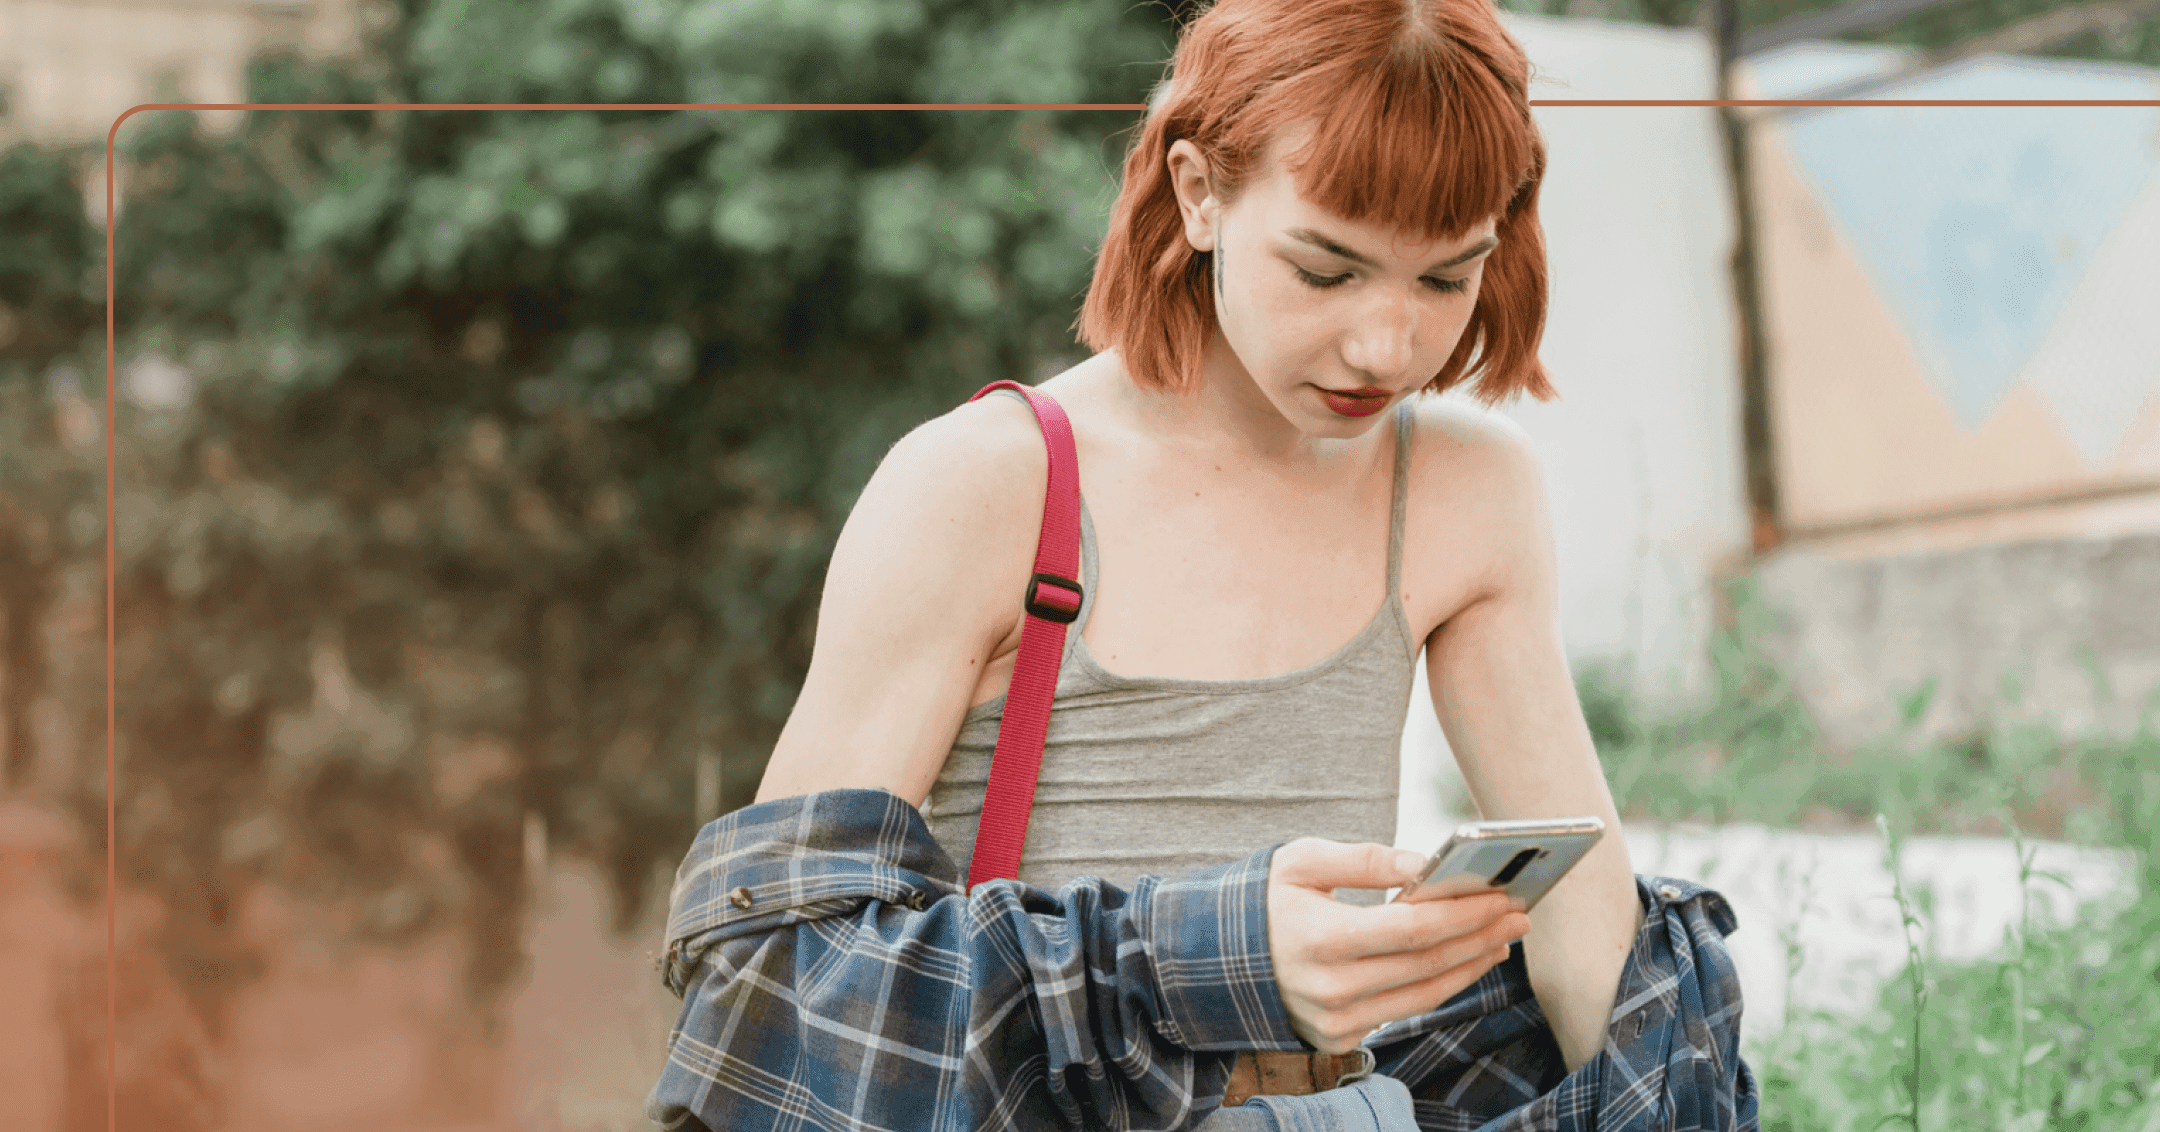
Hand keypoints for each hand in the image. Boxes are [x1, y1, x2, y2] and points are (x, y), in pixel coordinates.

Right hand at [1265, 838, 1530, 1053]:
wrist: (1215, 960)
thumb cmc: (1264, 899)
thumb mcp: (1300, 861)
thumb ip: (1363, 859)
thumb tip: (1424, 862)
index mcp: (1320, 939)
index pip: (1412, 928)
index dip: (1463, 913)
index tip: (1502, 895)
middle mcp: (1331, 988)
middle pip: (1428, 963)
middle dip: (1480, 936)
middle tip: (1518, 913)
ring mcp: (1335, 1020)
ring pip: (1424, 994)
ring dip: (1470, 966)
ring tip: (1501, 938)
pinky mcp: (1339, 1037)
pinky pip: (1403, 1009)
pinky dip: (1438, 985)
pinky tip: (1461, 962)